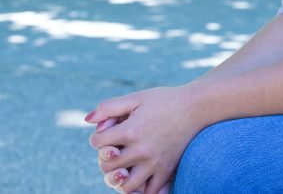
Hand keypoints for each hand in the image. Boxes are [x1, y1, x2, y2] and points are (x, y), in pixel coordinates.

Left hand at [87, 85, 204, 193]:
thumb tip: (87, 121)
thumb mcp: (135, 98)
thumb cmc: (163, 100)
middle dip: (105, 158)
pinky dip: (141, 189)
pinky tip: (138, 177)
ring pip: (126, 186)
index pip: (97, 143)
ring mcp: (155, 163)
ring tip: (123, 167)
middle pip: (108, 166)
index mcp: (131, 130)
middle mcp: (141, 150)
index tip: (107, 132)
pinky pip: (150, 191)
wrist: (195, 107)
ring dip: (120, 179)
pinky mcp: (166, 170)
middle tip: (113, 150)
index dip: (98, 137)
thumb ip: (109, 107)